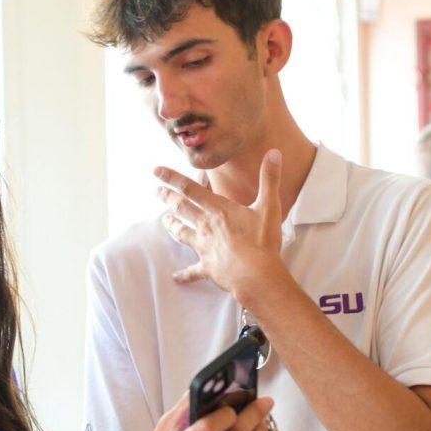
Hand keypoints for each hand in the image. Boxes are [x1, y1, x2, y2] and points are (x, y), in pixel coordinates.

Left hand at [155, 149, 284, 297]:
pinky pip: (192, 271)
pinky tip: (175, 278)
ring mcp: (204, 247)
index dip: (171, 178)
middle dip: (167, 197)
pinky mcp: (207, 267)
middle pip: (181, 208)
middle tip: (156, 191)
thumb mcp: (269, 206)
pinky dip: (183, 275)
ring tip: (163, 220)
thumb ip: (269, 179)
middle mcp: (206, 226)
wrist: (256, 275)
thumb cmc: (262, 241)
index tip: (156, 171)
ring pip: (181, 233)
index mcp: (218, 209)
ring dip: (172, 226)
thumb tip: (274, 152)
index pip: (190, 188)